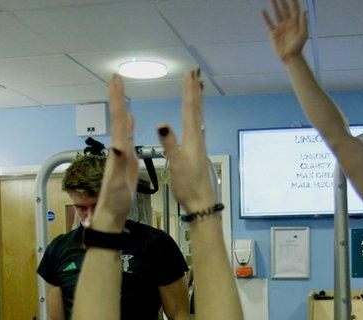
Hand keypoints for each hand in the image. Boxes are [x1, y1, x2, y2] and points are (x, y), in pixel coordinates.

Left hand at [92, 75, 137, 230]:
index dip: (117, 100)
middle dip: (117, 97)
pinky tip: (129, 117)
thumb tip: (119, 145)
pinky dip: (128, 124)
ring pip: (121, 124)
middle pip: (117, 118)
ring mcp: (122, 154)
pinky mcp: (127, 160)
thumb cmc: (115, 202)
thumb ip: (118, 165)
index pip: (117, 120)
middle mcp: (118, 149)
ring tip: (121, 90)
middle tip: (115, 77)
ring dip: (121, 107)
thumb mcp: (117, 184)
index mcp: (118, 151)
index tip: (115, 81)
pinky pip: (128, 136)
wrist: (111, 215)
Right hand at [157, 70, 215, 211]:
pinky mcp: (197, 152)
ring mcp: (198, 145)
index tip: (189, 74)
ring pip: (198, 117)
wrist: (201, 203)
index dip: (189, 91)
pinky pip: (196, 126)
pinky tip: (195, 118)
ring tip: (198, 88)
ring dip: (196, 100)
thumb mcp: (176, 165)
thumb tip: (161, 124)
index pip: (190, 109)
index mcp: (191, 139)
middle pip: (196, 109)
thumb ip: (169, 144)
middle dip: (194, 90)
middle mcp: (197, 139)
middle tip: (195, 73)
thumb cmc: (188, 186)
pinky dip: (195, 115)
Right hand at [263, 0, 308, 63]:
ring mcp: (280, 28)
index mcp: (295, 23)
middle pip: (284, 9)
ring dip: (274, 6)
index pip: (294, 9)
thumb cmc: (298, 47)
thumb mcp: (303, 34)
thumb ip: (304, 23)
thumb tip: (305, 11)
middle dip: (282, 1)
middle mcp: (287, 23)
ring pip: (277, 14)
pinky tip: (263, 11)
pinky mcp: (274, 33)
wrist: (290, 57)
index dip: (293, 1)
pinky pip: (269, 23)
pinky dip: (266, 17)